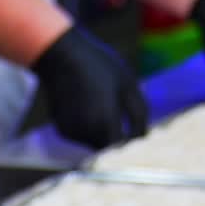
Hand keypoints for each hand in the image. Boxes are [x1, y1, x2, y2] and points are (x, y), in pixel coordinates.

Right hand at [34, 26, 148, 149]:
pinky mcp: (63, 131)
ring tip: (100, 106)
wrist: (61, 56)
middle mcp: (87, 133)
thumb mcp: (128, 85)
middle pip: (109, 148)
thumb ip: (139, 114)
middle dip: (117, 139)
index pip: (123, 148)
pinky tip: (85, 107)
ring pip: (94, 144)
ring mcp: (73, 133)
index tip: (136, 135)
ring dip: (101, 134)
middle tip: (120, 117)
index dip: (131, 145)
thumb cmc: (100, 66)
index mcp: (106, 122)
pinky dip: (87, 128)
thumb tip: (143, 138)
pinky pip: (81, 137)